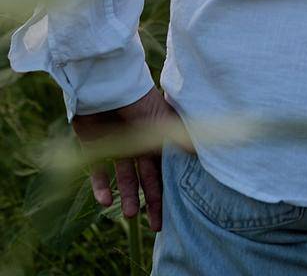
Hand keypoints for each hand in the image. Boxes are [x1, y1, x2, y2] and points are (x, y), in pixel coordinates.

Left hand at [71, 84, 192, 233]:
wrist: (106, 87)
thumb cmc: (140, 103)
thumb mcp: (165, 124)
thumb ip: (183, 143)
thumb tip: (205, 156)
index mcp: (158, 134)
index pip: (165, 166)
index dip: (169, 187)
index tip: (173, 210)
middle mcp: (139, 140)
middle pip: (147, 175)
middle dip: (152, 199)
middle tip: (156, 225)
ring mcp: (116, 142)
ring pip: (124, 175)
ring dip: (128, 196)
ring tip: (130, 215)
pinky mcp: (94, 145)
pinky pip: (98, 171)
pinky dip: (101, 186)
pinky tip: (104, 202)